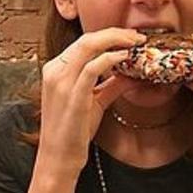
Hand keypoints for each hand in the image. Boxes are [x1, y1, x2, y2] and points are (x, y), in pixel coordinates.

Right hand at [36, 28, 141, 179]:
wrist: (58, 158)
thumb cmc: (72, 132)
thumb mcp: (93, 102)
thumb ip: (110, 85)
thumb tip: (131, 74)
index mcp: (56, 70)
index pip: (84, 43)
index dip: (109, 36)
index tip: (130, 39)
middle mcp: (55, 71)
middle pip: (87, 38)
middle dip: (116, 33)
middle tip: (138, 37)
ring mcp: (61, 82)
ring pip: (88, 45)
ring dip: (116, 40)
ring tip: (136, 43)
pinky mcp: (72, 95)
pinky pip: (92, 67)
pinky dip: (111, 58)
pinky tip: (125, 58)